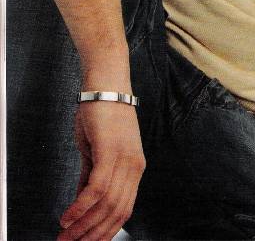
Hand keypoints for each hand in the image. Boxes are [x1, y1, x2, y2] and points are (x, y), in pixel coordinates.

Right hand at [57, 101, 144, 240]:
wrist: (106, 84)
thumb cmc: (101, 112)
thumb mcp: (98, 149)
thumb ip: (92, 175)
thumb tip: (83, 201)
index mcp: (135, 168)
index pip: (124, 211)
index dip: (105, 232)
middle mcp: (134, 167)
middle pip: (116, 213)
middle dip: (92, 236)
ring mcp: (124, 159)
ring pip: (106, 206)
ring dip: (83, 226)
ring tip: (65, 237)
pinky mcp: (110, 151)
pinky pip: (96, 189)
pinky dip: (80, 207)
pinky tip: (67, 218)